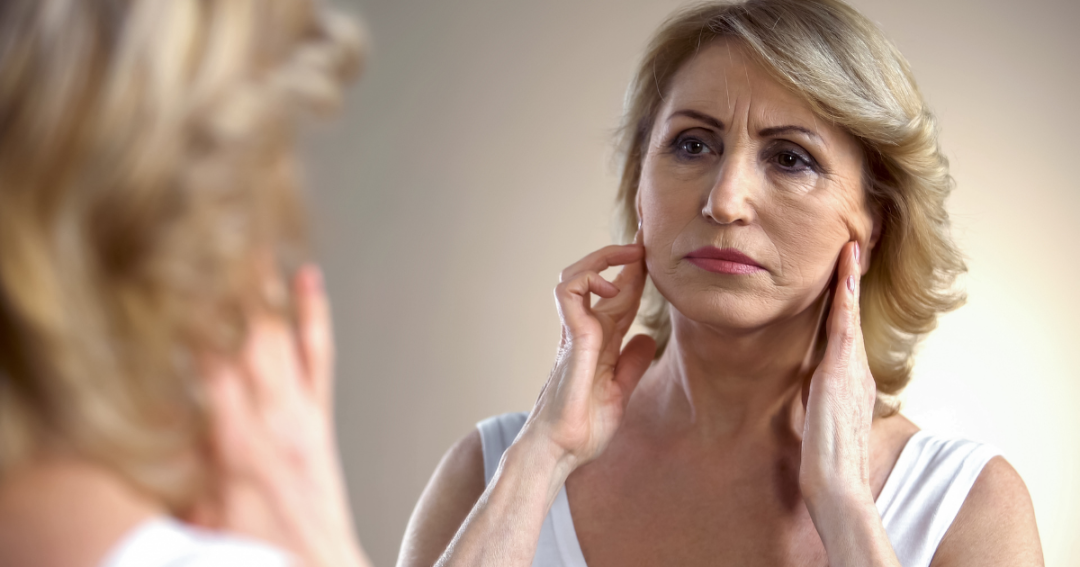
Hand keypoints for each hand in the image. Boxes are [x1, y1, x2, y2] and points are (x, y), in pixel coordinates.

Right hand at [189, 265, 369, 566]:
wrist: (318, 565)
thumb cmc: (255, 548)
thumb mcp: (197, 513)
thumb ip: (173, 469)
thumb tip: (144, 433)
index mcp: (236, 443)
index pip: (211, 365)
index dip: (193, 322)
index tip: (175, 284)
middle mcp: (274, 418)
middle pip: (249, 338)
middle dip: (230, 288)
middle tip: (213, 241)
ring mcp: (301, 412)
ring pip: (283, 336)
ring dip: (267, 290)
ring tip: (253, 243)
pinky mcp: (320, 415)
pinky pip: (320, 354)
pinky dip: (314, 314)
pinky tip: (308, 279)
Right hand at [519, 238, 656, 470]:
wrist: (561, 451)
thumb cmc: (582, 428)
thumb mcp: (619, 392)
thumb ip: (631, 365)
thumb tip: (648, 339)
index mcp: (599, 342)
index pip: (619, 296)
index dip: (635, 272)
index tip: (653, 253)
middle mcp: (585, 331)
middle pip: (599, 278)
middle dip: (622, 253)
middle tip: (646, 238)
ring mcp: (574, 333)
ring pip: (575, 276)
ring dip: (601, 259)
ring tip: (630, 256)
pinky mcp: (570, 339)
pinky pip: (567, 293)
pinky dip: (588, 280)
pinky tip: (611, 288)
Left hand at [799, 241, 877, 513]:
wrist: (838, 485)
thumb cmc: (827, 462)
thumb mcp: (821, 422)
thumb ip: (817, 403)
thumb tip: (807, 394)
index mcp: (850, 380)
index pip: (847, 331)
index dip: (847, 300)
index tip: (846, 271)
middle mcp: (857, 370)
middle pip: (853, 315)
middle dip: (853, 280)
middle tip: (854, 244)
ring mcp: (851, 370)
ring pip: (851, 314)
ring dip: (850, 278)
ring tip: (850, 246)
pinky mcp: (839, 374)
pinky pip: (844, 326)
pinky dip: (846, 297)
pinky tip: (844, 273)